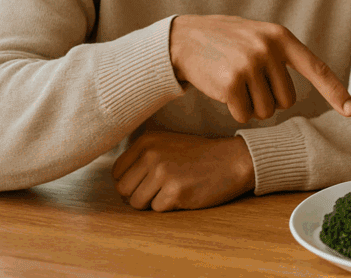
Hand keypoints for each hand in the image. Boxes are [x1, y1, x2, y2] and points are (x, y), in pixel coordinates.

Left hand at [112, 131, 254, 210]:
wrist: (233, 160)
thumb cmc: (199, 156)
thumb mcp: (168, 144)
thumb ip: (141, 157)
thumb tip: (117, 183)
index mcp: (147, 141)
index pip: (117, 172)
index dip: (131, 181)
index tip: (149, 180)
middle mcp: (151, 154)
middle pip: (123, 190)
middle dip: (138, 194)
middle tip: (160, 189)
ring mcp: (163, 173)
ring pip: (136, 202)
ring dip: (153, 202)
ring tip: (172, 190)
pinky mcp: (174, 192)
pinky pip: (157, 209)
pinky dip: (169, 206)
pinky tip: (184, 193)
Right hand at [169, 14, 350, 123]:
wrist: (185, 39)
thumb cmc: (227, 42)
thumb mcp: (260, 37)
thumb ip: (283, 56)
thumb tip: (313, 84)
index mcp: (281, 37)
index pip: (316, 68)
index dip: (335, 91)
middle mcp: (269, 49)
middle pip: (286, 100)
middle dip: (268, 100)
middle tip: (248, 82)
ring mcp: (250, 65)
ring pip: (266, 111)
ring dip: (251, 106)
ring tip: (235, 83)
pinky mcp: (231, 82)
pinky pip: (244, 115)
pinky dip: (235, 110)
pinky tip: (222, 91)